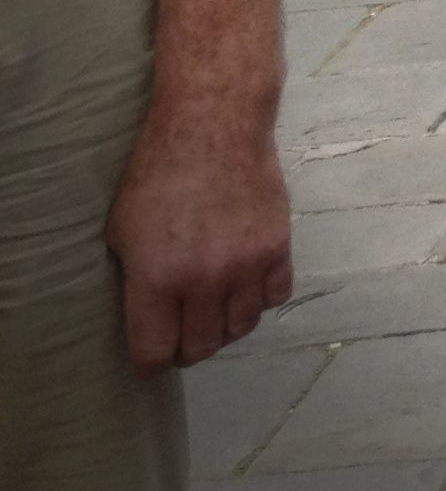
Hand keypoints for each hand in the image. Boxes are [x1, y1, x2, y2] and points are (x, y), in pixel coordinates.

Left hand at [109, 108, 290, 372]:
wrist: (214, 128)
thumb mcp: (122, 231)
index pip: (155, 353)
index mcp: (157, 279)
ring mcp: (247, 266)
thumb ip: (136, 280)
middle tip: (179, 335)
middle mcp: (205, 281)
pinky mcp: (278, 248)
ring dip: (223, 328)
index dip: (149, 362)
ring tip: (212, 312)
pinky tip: (244, 285)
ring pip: (240, 328)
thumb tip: (147, 315)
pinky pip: (274, 298)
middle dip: (186, 349)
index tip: (148, 357)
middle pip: (201, 347)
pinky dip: (257, 300)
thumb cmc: (156, 174)